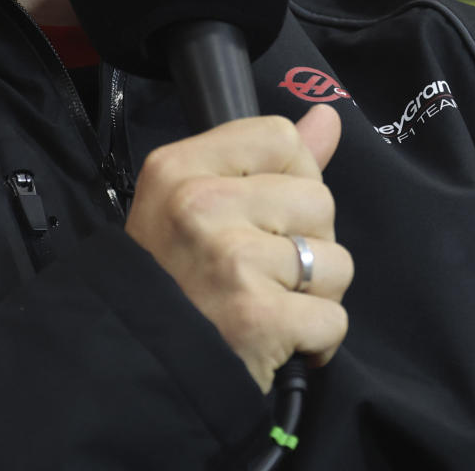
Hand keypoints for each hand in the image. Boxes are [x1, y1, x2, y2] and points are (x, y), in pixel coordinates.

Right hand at [124, 105, 352, 391]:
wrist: (139, 360)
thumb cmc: (173, 273)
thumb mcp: (197, 196)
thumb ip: (267, 155)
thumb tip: (328, 115)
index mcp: (181, 166)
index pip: (281, 138)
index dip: (291, 176)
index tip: (265, 211)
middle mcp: (201, 204)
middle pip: (318, 199)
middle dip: (307, 240)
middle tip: (263, 268)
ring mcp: (230, 260)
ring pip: (336, 261)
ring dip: (317, 292)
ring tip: (273, 302)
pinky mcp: (258, 317)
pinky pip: (334, 319)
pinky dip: (316, 339)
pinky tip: (280, 338)